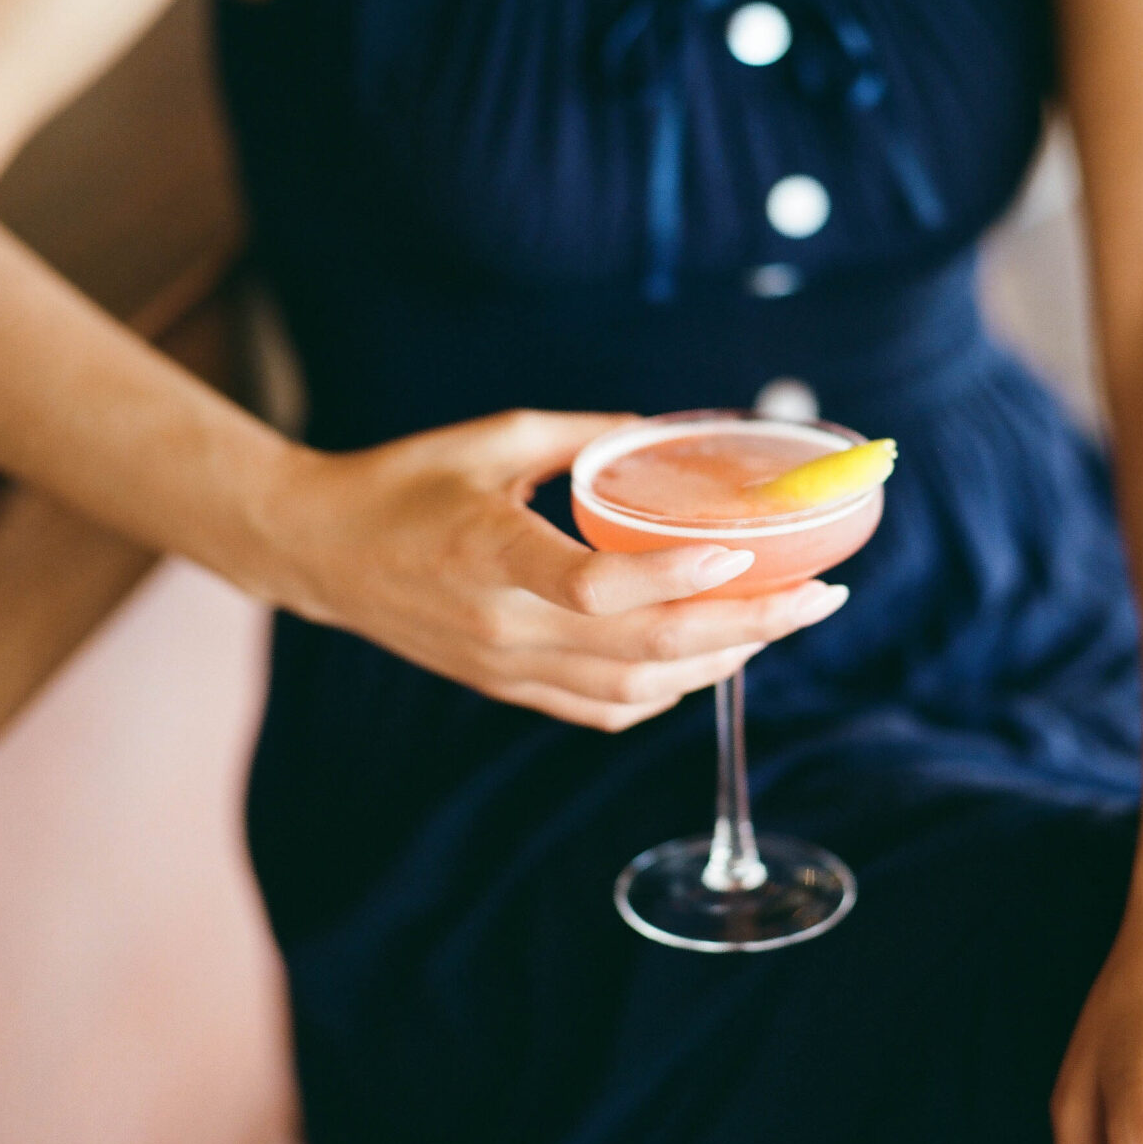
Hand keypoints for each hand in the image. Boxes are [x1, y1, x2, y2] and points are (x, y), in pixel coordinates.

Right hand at [276, 410, 849, 729]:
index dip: (680, 577)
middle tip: (822, 598)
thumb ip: (588, 437)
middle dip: (750, 628)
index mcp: (490, 553)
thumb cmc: (405, 480)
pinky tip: (714, 653)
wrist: (320, 552)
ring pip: (639, 691)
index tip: (748, 552)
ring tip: (783, 622)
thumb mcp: (496, 437)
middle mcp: (503, 626)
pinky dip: (672, 688)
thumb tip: (673, 435)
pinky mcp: (510, 688)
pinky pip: (608, 707)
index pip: (595, 586)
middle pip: (645, 650)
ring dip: (723, 661)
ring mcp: (507, 669)